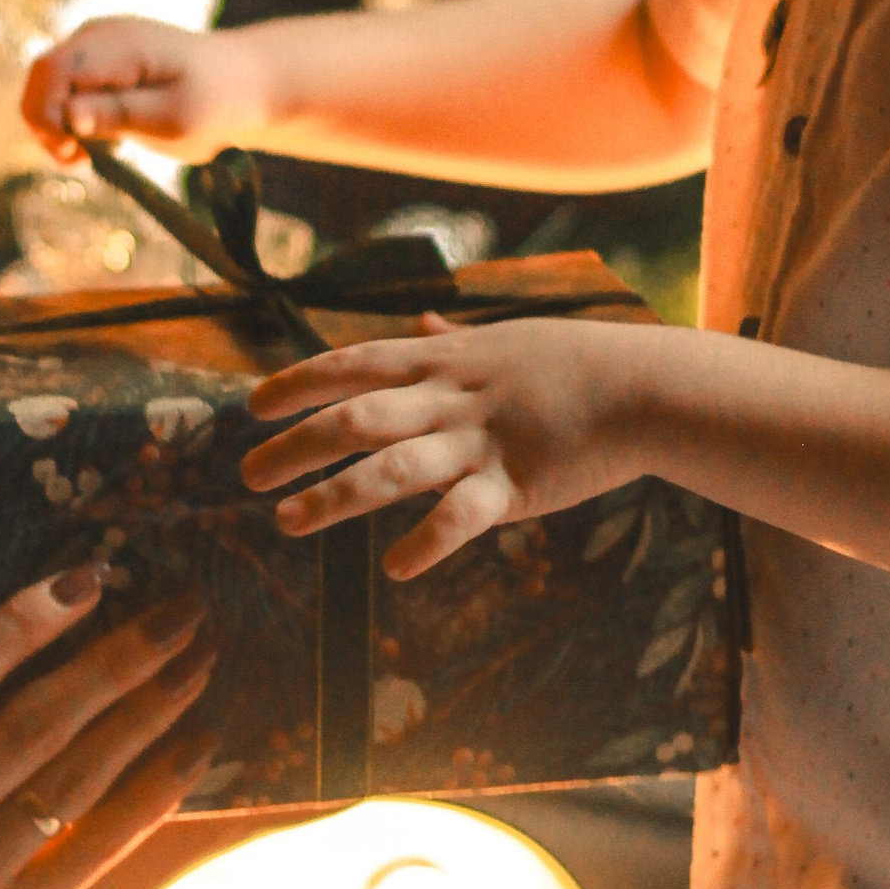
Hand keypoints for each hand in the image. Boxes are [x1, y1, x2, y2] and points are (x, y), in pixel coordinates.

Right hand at [0, 568, 219, 888]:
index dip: (24, 622)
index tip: (88, 578)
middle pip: (36, 723)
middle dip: (121, 656)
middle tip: (186, 605)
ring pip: (77, 780)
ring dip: (152, 714)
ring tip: (203, 659)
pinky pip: (97, 851)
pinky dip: (153, 796)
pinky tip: (198, 750)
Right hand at [22, 14, 274, 164]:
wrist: (244, 83)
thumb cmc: (215, 103)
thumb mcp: (173, 119)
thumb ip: (118, 114)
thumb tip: (68, 116)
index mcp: (117, 44)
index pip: (50, 72)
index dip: (47, 116)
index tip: (77, 154)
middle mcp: (98, 36)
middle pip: (40, 78)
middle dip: (47, 124)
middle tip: (82, 161)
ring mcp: (97, 46)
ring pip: (47, 86)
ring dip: (59, 126)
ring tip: (97, 154)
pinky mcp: (100, 62)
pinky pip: (65, 89)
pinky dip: (72, 120)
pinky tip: (104, 139)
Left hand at [242, 316, 650, 578]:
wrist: (641, 387)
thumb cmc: (571, 361)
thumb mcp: (501, 338)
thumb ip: (453, 336)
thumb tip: (422, 319)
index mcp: (443, 358)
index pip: (352, 364)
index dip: (296, 383)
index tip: (250, 406)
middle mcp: (450, 397)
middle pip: (354, 417)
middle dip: (294, 446)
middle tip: (248, 475)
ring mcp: (480, 441)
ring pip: (392, 468)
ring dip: (333, 497)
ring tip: (287, 522)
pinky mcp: (514, 484)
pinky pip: (460, 515)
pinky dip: (426, 542)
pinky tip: (395, 569)